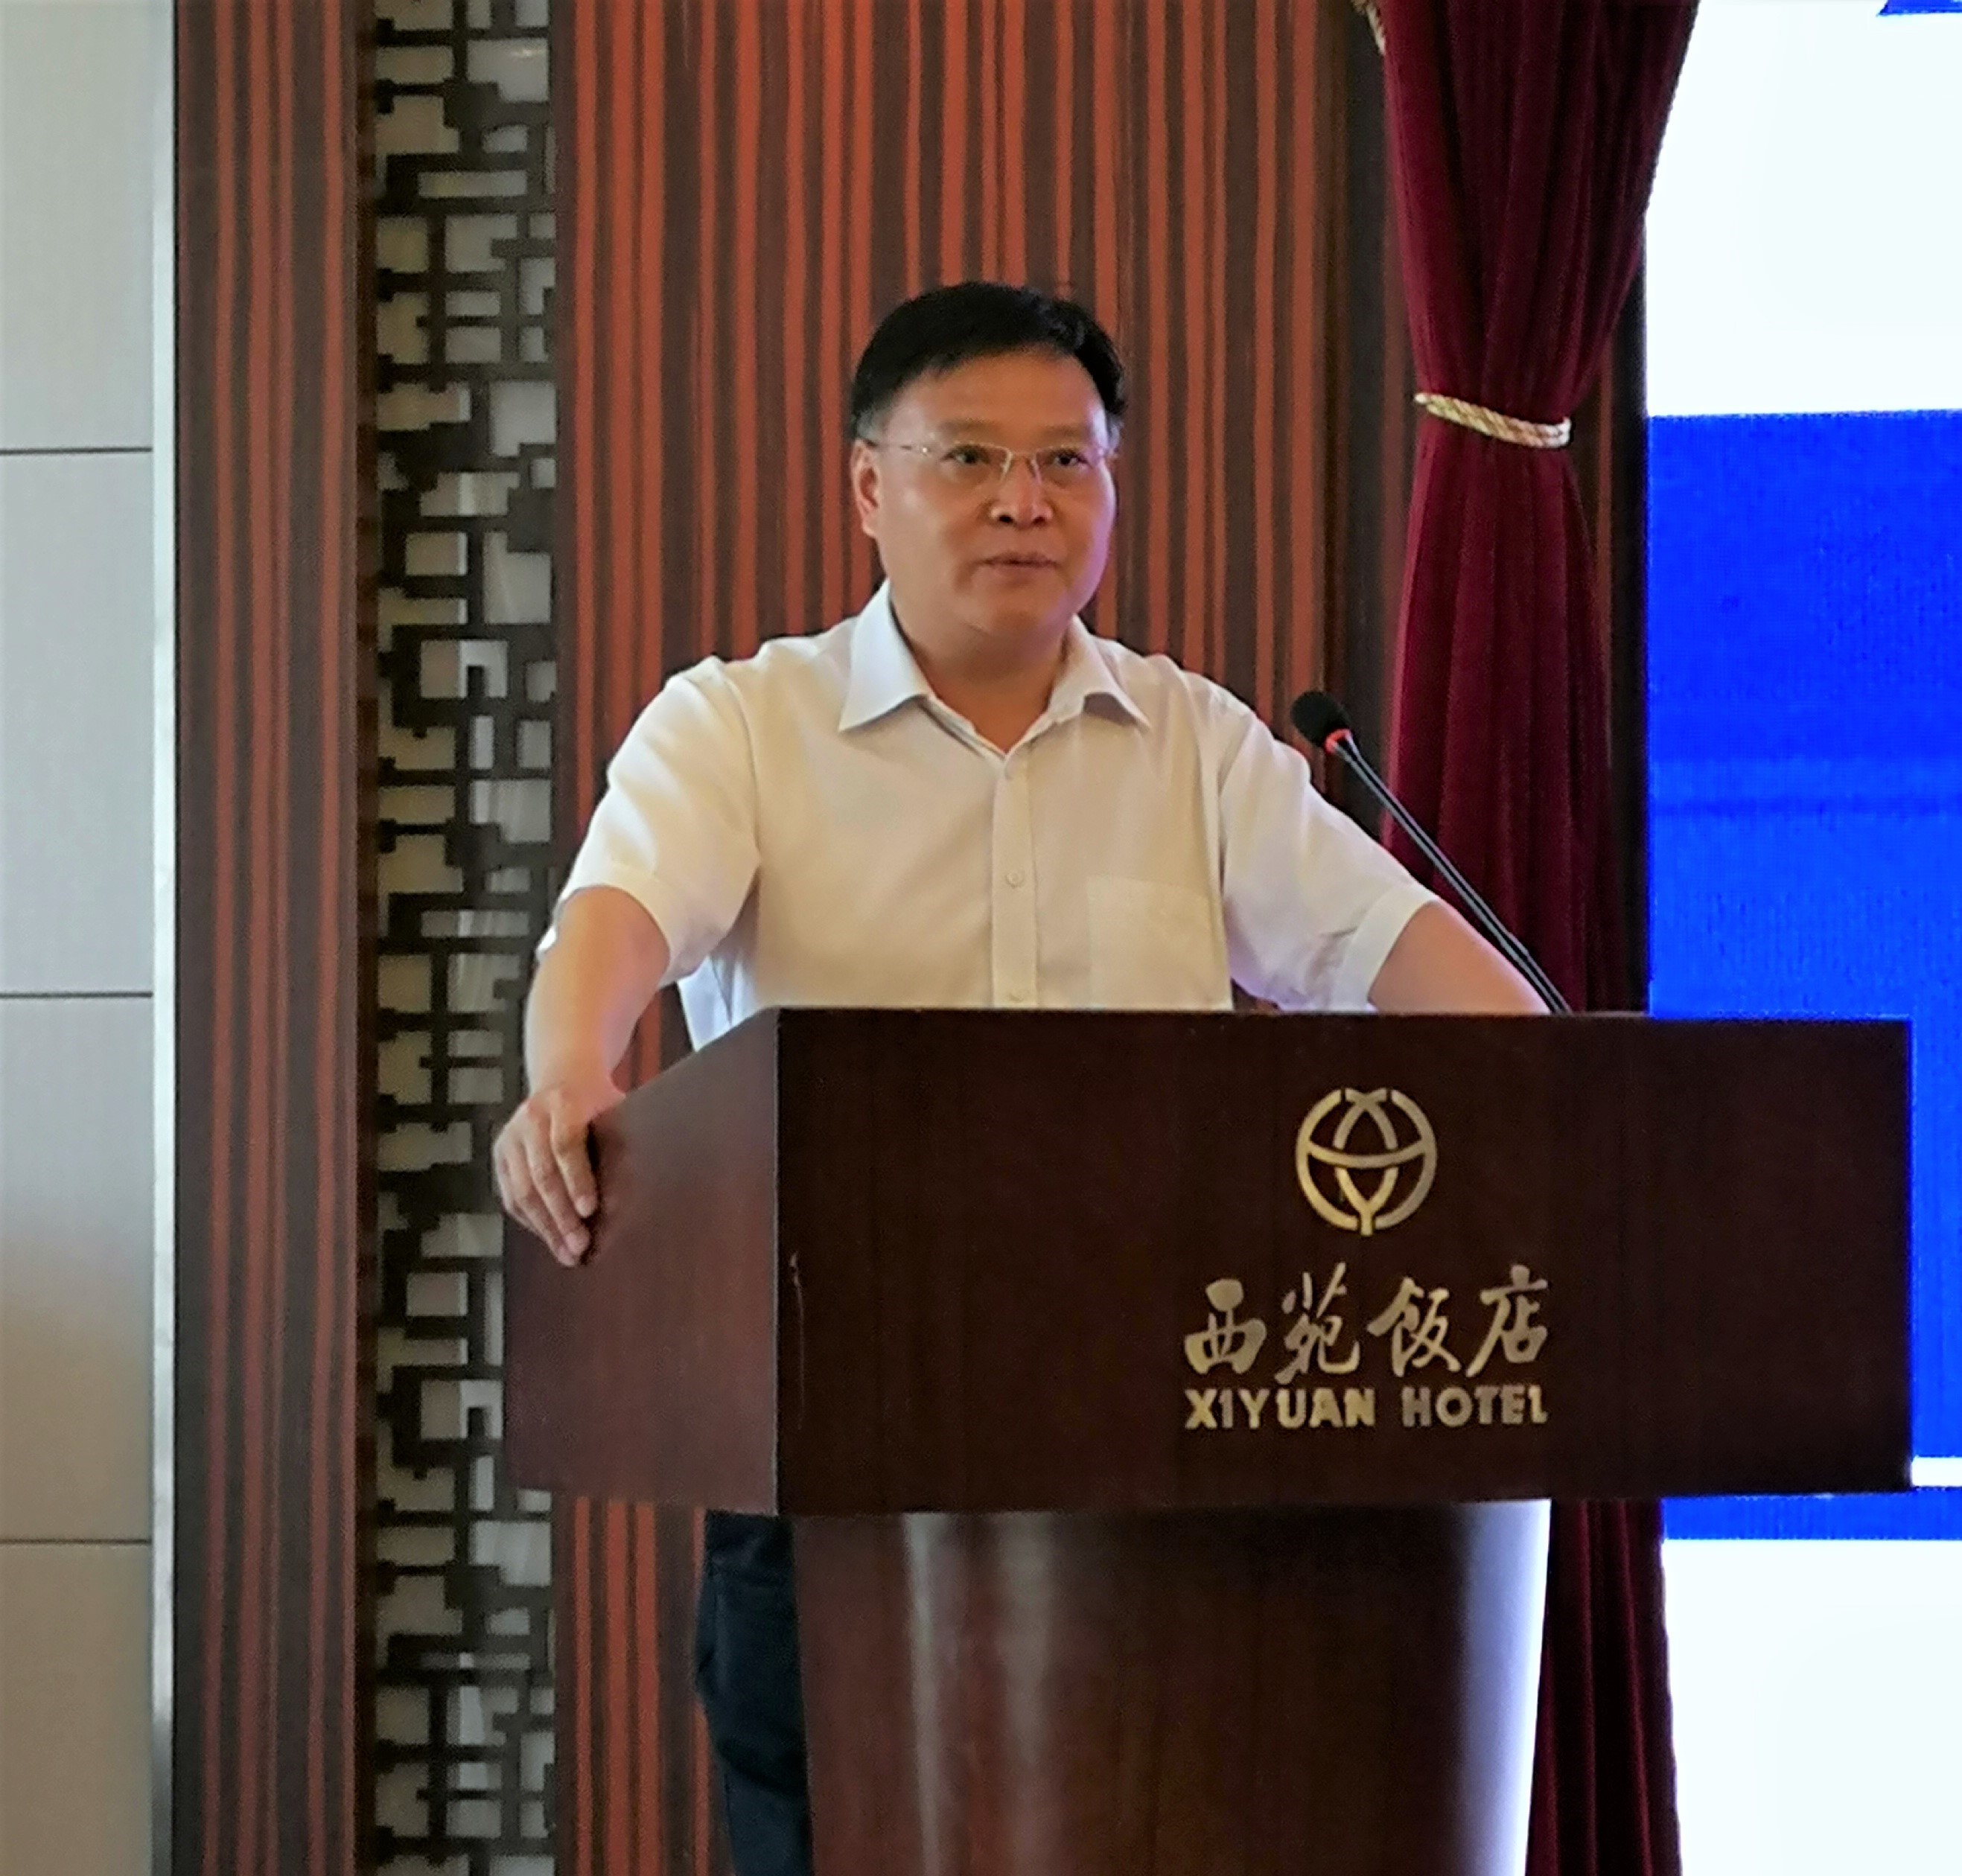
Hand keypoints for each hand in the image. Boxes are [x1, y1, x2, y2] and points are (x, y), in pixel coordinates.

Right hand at [494, 1075, 624, 1265]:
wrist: (564, 1077)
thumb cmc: (601, 1103)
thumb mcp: (615, 1109)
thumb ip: (620, 1143)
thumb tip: (637, 1195)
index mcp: (563, 1102)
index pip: (566, 1145)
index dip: (577, 1180)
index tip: (591, 1211)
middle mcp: (530, 1117)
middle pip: (542, 1174)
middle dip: (561, 1215)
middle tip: (580, 1246)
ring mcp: (510, 1136)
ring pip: (522, 1191)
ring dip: (546, 1228)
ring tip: (568, 1254)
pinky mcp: (500, 1154)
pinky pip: (511, 1196)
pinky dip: (532, 1222)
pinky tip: (551, 1240)